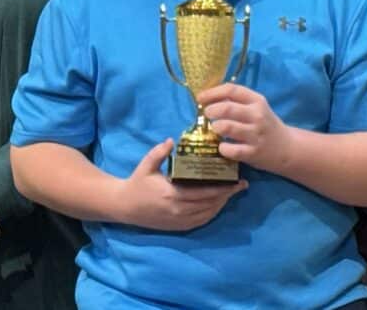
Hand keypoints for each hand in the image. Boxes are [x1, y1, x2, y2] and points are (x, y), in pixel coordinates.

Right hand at [117, 138, 246, 230]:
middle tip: (241, 185)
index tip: (236, 180)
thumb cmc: (136, 183)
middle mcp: (179, 209)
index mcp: (173, 194)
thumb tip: (172, 140)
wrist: (125, 207)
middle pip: (210, 203)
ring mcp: (179, 220)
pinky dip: (212, 213)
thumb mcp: (146, 165)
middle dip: (228, 194)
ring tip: (232, 193)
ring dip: (222, 204)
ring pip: (208, 213)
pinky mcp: (178, 226)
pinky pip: (201, 221)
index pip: (205, 192)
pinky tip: (218, 204)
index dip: (223, 188)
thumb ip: (159, 152)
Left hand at [199, 83, 292, 172]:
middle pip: (227, 108)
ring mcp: (255, 134)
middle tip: (207, 114)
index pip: (232, 90)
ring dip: (216, 127)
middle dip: (211, 110)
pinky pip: (231, 150)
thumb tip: (208, 99)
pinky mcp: (253, 153)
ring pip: (227, 127)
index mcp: (257, 101)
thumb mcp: (256, 108)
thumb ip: (237, 102)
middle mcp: (257, 116)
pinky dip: (222, 148)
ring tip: (215, 128)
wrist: (287, 148)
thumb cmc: (265, 125)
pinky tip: (222, 147)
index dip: (212, 93)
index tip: (200, 98)